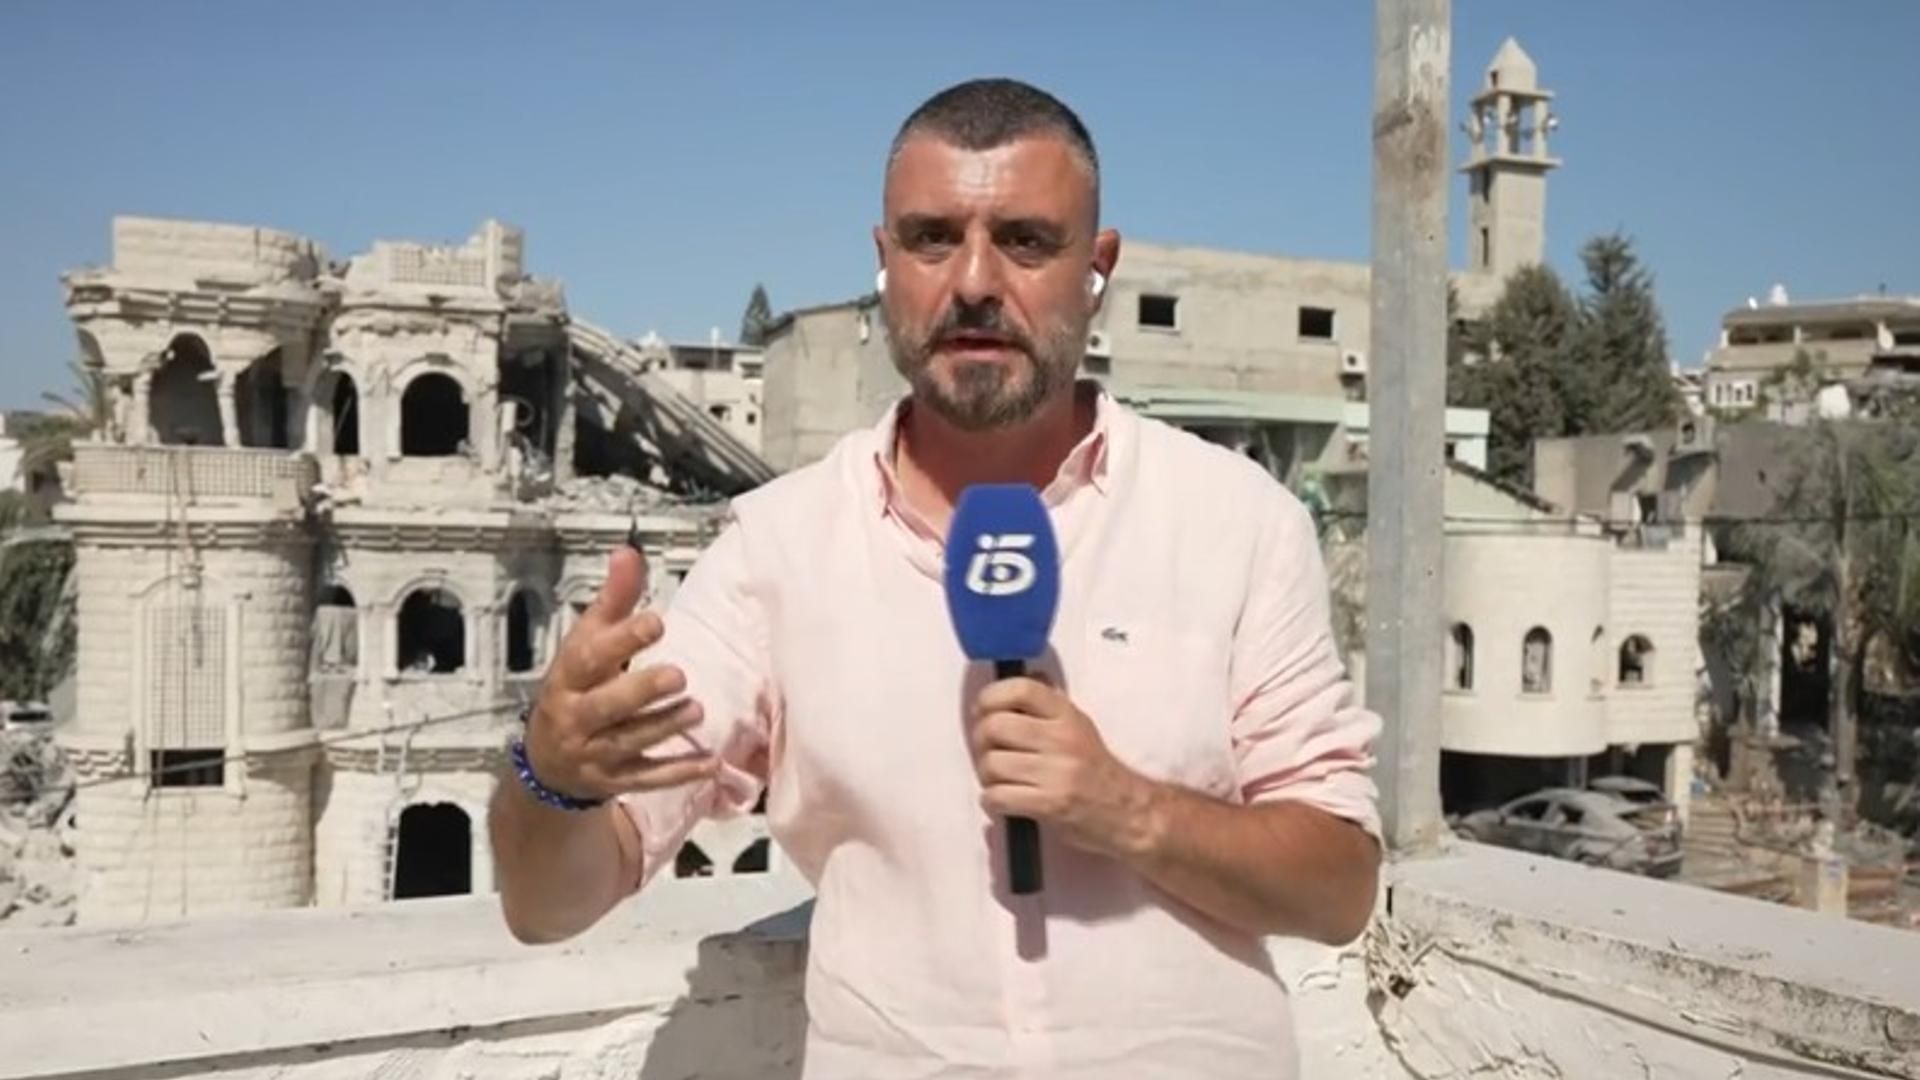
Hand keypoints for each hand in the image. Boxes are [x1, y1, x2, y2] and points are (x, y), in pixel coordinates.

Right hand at [523, 546, 719, 801]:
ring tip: (696, 709)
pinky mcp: (615, 781)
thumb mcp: (585, 646)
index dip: (620, 640)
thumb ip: (612, 602)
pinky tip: (710, 763)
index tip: (656, 621)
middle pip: (606, 706)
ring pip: (629, 743)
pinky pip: (647, 779)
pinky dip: (678, 773)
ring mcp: (594, 754)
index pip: (589, 658)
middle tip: (678, 674)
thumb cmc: (575, 690)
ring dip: (664, 727)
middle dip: (640, 691)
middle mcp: (576, 718)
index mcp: (567, 679)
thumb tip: (628, 553)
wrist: (547, 765)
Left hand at [970, 676, 1158, 859]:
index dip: (991, 696)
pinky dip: (992, 800)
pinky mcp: (1049, 805)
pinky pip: (997, 797)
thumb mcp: (1078, 724)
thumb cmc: (1094, 767)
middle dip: (980, 740)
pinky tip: (1003, 799)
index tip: (983, 710)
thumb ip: (1049, 701)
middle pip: (995, 726)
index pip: (1021, 689)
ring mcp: (1056, 773)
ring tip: (999, 779)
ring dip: (986, 775)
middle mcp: (1062, 740)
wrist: (1126, 810)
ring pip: (991, 764)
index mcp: (1066, 715)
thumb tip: (1026, 673)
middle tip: (988, 750)